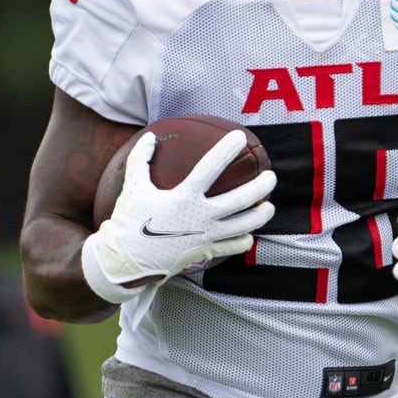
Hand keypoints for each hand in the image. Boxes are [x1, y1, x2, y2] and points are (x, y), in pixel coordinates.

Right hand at [81, 130, 275, 302]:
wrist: (126, 261)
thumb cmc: (129, 221)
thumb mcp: (133, 187)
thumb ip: (140, 159)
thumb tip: (150, 137)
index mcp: (184, 197)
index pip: (211, 167)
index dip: (226, 150)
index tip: (239, 137)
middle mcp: (200, 217)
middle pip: (241, 199)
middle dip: (261, 186)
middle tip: (271, 177)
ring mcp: (206, 236)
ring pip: (244, 225)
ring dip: (261, 215)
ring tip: (269, 206)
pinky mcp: (205, 252)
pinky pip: (233, 247)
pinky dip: (244, 240)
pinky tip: (248, 234)